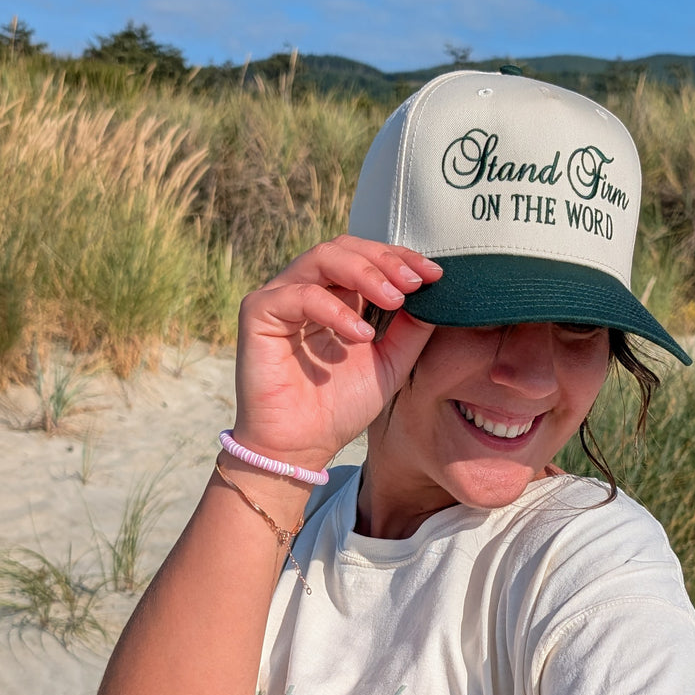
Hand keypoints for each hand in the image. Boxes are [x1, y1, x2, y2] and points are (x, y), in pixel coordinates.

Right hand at [231, 237, 441, 467]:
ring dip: (365, 273)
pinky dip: (335, 310)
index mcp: (337, 296)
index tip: (435, 275)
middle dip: (386, 260)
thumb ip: (411, 329)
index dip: (401, 259)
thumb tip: (435, 294)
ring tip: (394, 299)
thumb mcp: (390, 364)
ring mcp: (281, 298)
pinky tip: (361, 335)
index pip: (367, 257)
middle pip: (345, 247)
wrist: (303, 447)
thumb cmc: (340, 406)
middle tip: (415, 282)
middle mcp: (307, 289)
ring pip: (322, 257)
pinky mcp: (258, 313)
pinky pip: (300, 295)